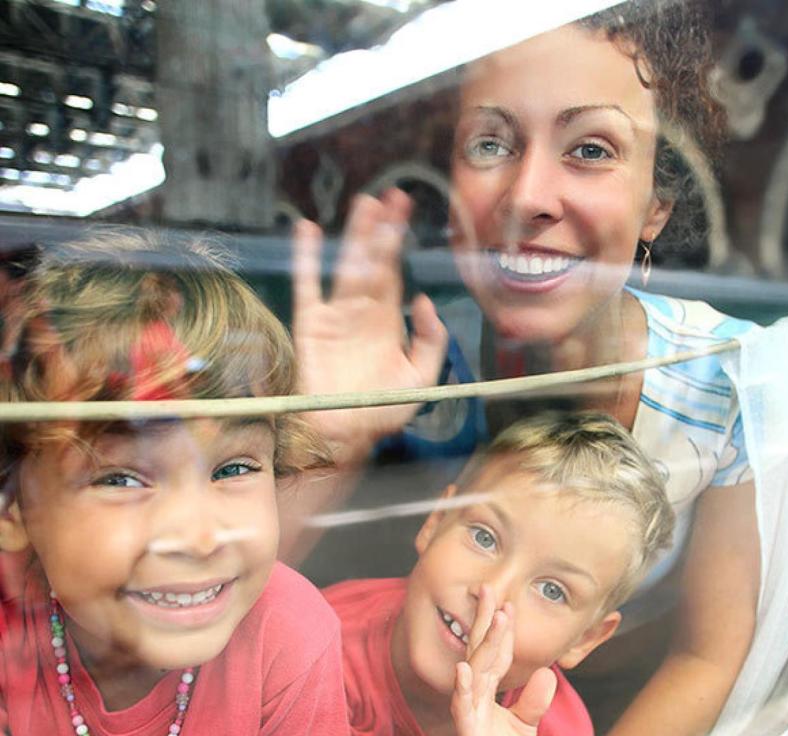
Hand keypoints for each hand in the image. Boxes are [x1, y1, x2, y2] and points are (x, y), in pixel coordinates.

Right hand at [292, 189, 447, 461]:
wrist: (342, 434)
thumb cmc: (381, 410)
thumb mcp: (420, 379)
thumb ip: (429, 340)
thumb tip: (423, 299)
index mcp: (388, 323)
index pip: (395, 273)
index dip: (399, 243)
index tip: (405, 211)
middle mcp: (363, 313)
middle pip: (374, 262)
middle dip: (382, 230)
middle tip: (391, 196)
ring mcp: (336, 315)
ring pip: (347, 266)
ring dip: (355, 236)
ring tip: (365, 203)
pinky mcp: (311, 324)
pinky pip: (308, 284)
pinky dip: (306, 258)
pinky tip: (308, 230)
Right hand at [450, 586, 557, 735]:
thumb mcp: (525, 727)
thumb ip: (535, 700)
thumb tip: (547, 672)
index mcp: (489, 694)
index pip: (494, 654)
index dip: (501, 629)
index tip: (505, 599)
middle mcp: (476, 699)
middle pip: (480, 653)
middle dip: (485, 622)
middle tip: (489, 589)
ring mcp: (470, 717)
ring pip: (476, 674)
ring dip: (483, 646)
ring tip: (491, 619)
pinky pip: (465, 711)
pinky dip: (463, 690)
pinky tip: (464, 670)